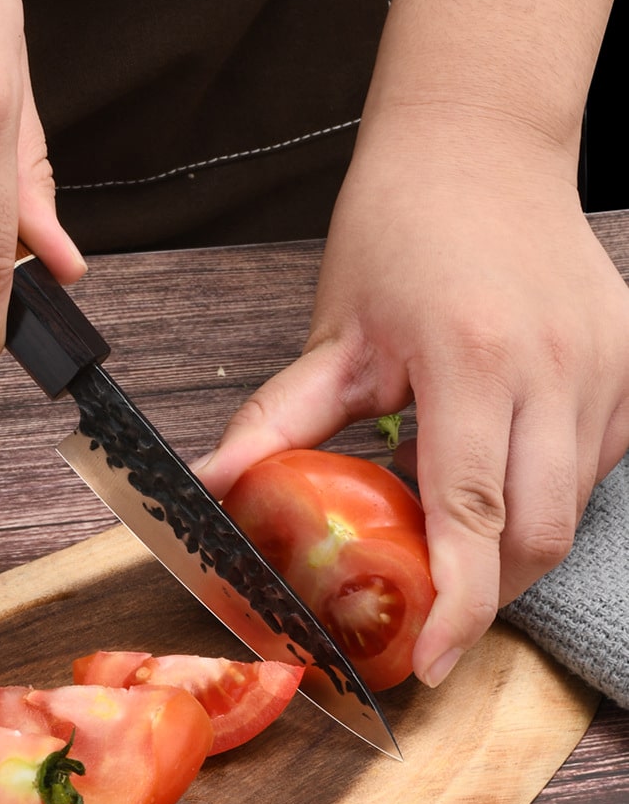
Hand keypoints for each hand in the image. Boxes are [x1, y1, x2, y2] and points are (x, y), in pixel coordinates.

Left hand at [198, 107, 628, 686]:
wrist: (483, 143)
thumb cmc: (403, 227)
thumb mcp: (337, 327)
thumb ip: (282, 417)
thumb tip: (214, 484)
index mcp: (475, 357)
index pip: (472, 512)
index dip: (457, 603)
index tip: (430, 660)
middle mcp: (558, 365)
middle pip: (538, 533)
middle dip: (489, 590)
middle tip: (434, 605)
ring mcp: (609, 365)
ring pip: (573, 507)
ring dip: (516, 541)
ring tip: (458, 523)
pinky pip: (597, 466)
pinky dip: (549, 492)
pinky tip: (504, 466)